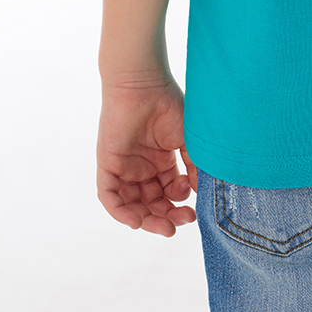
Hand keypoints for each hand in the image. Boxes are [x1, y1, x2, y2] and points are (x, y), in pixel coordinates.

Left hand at [96, 74, 198, 236]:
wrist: (143, 84)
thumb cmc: (168, 104)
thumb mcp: (187, 139)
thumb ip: (194, 165)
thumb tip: (204, 192)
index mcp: (161, 161)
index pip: (168, 193)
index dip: (180, 202)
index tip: (193, 202)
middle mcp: (142, 167)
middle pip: (152, 203)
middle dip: (166, 217)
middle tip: (181, 223)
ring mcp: (124, 167)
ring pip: (132, 204)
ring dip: (147, 220)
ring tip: (165, 227)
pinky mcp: (107, 165)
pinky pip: (110, 196)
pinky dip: (121, 212)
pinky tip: (137, 221)